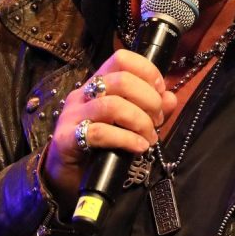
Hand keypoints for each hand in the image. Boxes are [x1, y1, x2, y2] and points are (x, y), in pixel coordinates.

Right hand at [43, 49, 177, 207]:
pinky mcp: (67, 139)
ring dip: (139, 121)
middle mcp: (83, 94)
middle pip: (121, 80)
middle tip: (157, 120)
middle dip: (148, 99)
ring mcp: (73, 116)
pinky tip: (139, 147)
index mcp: (97, 84)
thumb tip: (171, 98)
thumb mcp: (127, 125)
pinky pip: (100, 133)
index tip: (160, 92)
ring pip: (112, 105)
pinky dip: (126, 139)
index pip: (121, 59)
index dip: (147, 71)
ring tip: (150, 137)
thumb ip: (148, 109)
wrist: (64, 176)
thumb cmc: (97, 147)